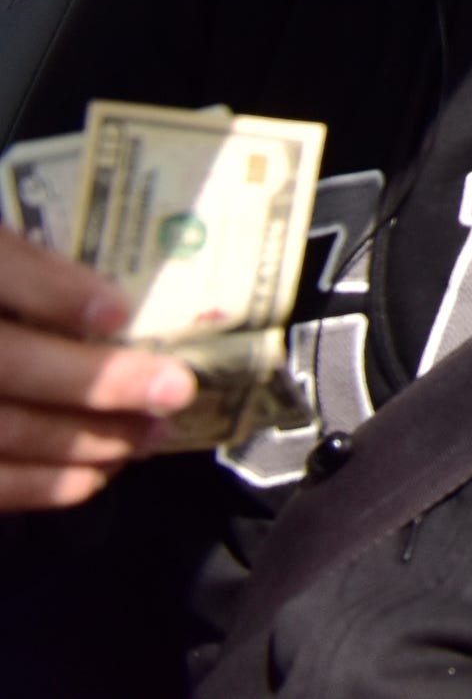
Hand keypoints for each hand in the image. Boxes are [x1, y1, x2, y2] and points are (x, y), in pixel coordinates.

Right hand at [0, 228, 193, 509]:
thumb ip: (33, 265)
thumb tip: (117, 301)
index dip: (53, 292)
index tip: (118, 312)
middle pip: (7, 363)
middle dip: (95, 381)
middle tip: (177, 389)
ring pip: (1, 427)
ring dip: (82, 438)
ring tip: (151, 435)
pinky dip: (37, 485)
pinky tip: (91, 479)